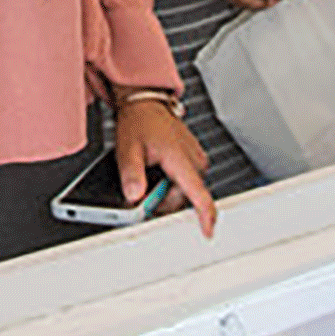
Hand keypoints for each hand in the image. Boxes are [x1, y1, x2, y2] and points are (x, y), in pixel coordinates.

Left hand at [114, 98, 215, 237]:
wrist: (145, 103)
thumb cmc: (139, 122)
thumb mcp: (127, 149)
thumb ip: (131, 174)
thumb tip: (134, 196)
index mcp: (180, 158)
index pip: (200, 194)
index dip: (205, 216)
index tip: (207, 232)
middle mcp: (193, 158)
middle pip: (185, 198)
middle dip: (164, 201)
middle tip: (142, 189)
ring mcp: (195, 157)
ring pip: (185, 190)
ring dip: (167, 191)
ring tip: (149, 173)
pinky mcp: (193, 157)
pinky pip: (186, 179)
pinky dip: (171, 182)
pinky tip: (157, 171)